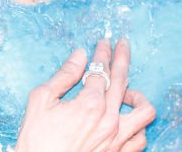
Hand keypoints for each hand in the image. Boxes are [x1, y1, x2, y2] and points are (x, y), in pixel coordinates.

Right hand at [15, 38, 155, 151]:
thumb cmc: (37, 140)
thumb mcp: (41, 101)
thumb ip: (64, 76)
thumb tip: (79, 55)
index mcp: (90, 104)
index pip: (102, 70)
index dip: (103, 53)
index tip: (104, 42)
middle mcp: (109, 120)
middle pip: (123, 80)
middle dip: (123, 58)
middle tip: (123, 45)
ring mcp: (117, 139)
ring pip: (144, 111)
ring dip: (137, 95)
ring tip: (126, 90)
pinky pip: (141, 137)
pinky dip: (138, 125)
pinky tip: (128, 119)